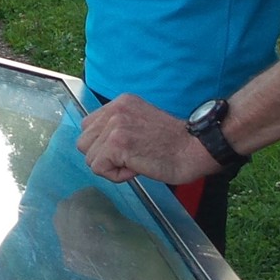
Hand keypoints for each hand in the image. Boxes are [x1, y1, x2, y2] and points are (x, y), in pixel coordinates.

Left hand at [76, 94, 220, 183]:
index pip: (89, 127)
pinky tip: (136, 168)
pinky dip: (116, 176)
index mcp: (120, 103)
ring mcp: (115, 126)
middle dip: (103, 157)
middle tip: (131, 158)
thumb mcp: (140, 123)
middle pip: (84, 142)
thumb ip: (118, 127)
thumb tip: (97, 144)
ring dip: (110, 166)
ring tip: (135, 162)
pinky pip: (99, 168)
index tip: (127, 150)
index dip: (104, 145)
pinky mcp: (117, 144)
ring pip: (90, 157)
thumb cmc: (173, 143)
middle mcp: (115, 110)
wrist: (195, 148)